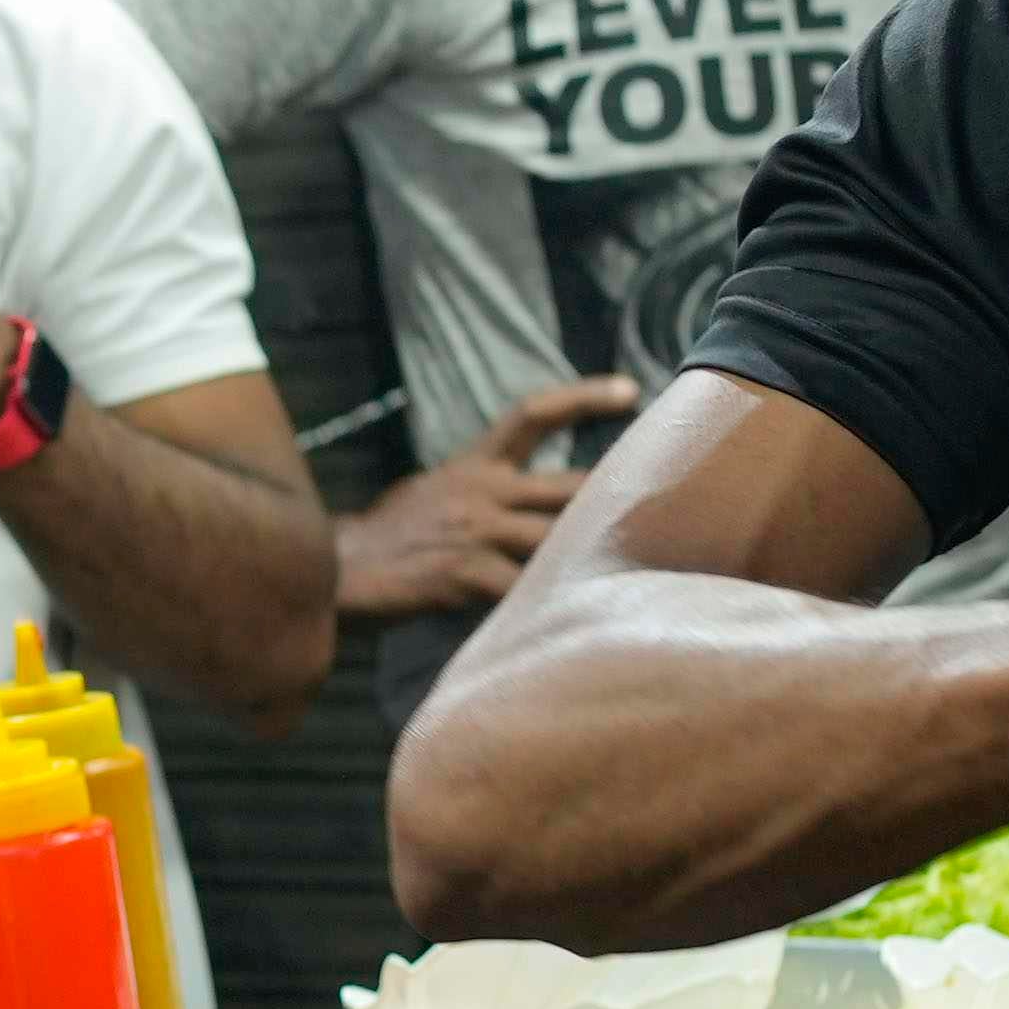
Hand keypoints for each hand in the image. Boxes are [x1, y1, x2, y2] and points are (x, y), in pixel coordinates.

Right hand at [337, 377, 641, 621]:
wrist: (340, 570)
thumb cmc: (388, 537)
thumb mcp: (434, 492)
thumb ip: (483, 493)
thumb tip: (527, 506)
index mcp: (476, 465)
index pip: (532, 414)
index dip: (584, 397)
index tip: (631, 390)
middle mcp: (484, 491)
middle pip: (571, 485)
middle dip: (619, 495)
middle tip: (669, 505)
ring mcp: (477, 532)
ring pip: (557, 538)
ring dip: (595, 556)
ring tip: (639, 572)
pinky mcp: (467, 574)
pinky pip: (525, 587)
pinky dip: (552, 602)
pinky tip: (577, 618)